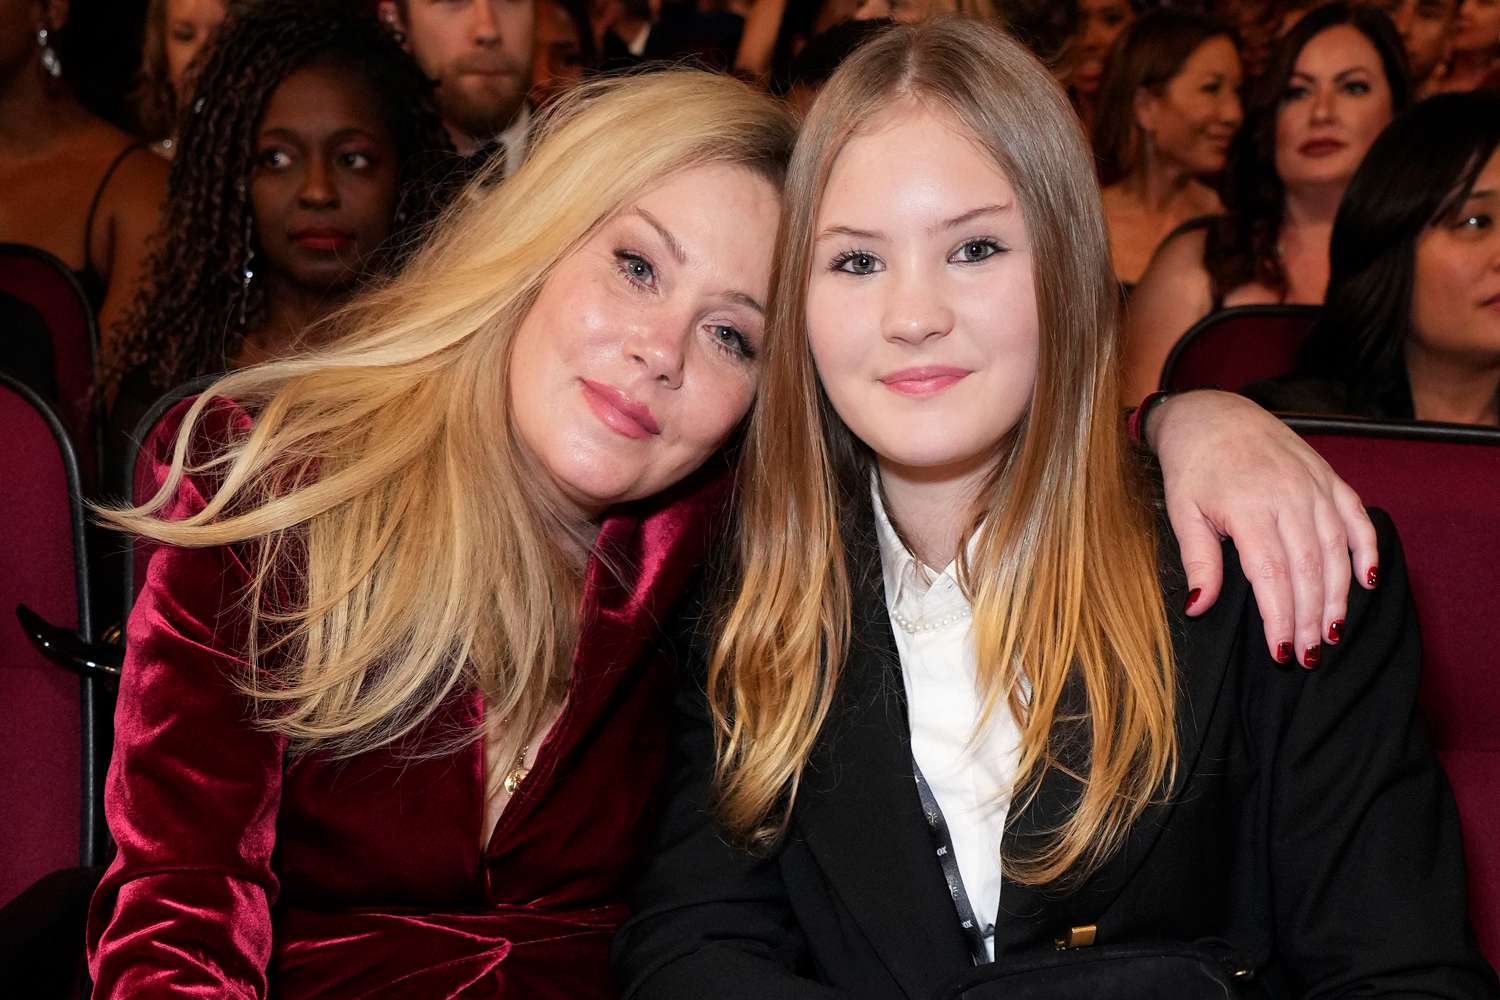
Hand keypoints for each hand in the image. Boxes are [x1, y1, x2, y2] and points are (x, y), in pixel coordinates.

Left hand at [1147, 391, 1377, 667]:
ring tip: (1334, 632)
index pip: (1272, 576)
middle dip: (1311, 617)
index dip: (1280, 617)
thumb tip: (1198, 608)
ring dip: (1338, 595)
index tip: (1282, 652)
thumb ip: (1198, 561)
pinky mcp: (1329, 478)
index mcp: (1249, 508)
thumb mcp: (1182, 512)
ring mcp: (1313, 486)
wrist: (1212, 414)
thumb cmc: (1193, 467)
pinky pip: (1357, 517)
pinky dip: (1366, 549)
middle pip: (1309, 570)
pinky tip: (1367, 581)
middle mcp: (1288, 497)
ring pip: (1336, 551)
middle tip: (1310, 655)